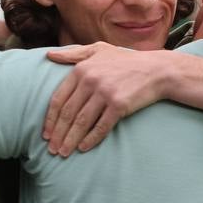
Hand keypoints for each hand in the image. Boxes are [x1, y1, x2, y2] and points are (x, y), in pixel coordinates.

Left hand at [43, 43, 170, 155]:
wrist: (156, 70)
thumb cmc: (126, 60)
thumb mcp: (98, 50)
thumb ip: (73, 54)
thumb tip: (48, 56)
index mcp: (81, 69)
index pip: (58, 99)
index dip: (50, 120)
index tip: (46, 134)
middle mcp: (90, 80)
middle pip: (68, 113)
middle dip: (58, 134)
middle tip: (52, 150)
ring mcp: (105, 93)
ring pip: (81, 122)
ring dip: (70, 140)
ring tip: (64, 153)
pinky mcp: (119, 105)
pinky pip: (101, 126)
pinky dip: (90, 139)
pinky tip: (83, 148)